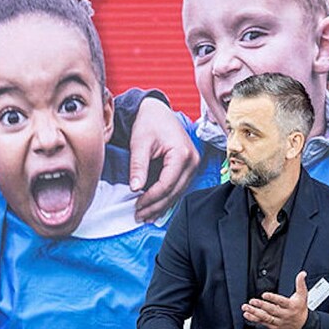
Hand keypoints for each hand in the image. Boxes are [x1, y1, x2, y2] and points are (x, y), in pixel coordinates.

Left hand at [129, 97, 199, 220]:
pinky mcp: (189, 168)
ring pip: (178, 193)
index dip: (151, 198)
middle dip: (156, 206)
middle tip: (138, 216)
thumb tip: (135, 188)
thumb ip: (138, 166)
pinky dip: (166, 199)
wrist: (158, 112)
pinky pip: (178, 188)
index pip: (167, 184)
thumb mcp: (140, 143)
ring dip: (161, 206)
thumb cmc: (149, 123)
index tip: (136, 205)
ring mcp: (193, 166)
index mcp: (182, 154)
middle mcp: (192, 161)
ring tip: (145, 216)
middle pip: (174, 192)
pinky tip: (155, 208)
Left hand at [241, 271, 308, 328]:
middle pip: (272, 310)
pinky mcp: (274, 326)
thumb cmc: (300, 307)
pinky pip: (263, 323)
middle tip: (252, 301)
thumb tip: (302, 274)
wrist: (302, 324)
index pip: (282, 302)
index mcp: (291, 306)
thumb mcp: (303, 295)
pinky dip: (254, 319)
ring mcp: (279, 321)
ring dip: (255, 313)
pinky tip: (247, 315)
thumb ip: (301, 284)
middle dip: (261, 305)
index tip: (264, 295)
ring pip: (266, 317)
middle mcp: (285, 315)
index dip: (273, 298)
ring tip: (246, 308)